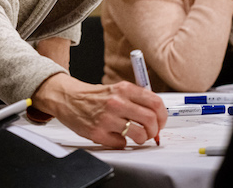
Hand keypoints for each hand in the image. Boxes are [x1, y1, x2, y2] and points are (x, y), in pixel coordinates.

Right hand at [32, 73, 166, 148]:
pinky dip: (121, 142)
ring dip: (141, 139)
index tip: (161, 122)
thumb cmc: (95, 96)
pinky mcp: (97, 132)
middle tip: (151, 132)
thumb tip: (157, 114)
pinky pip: (121, 143)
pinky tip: (115, 135)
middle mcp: (116, 102)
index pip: (155, 102)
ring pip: (138, 134)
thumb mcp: (117, 89)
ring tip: (136, 136)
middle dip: (154, 130)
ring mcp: (106, 118)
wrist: (68, 98)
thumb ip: (136, 98)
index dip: (163, 116)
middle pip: (150, 120)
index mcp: (124, 89)